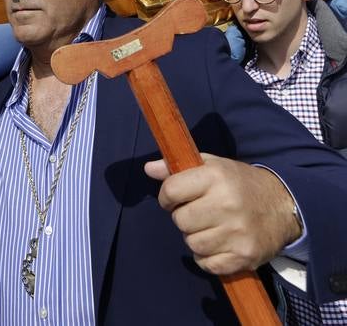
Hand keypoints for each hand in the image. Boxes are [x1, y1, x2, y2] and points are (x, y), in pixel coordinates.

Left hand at [144, 154, 299, 274]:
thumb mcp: (213, 166)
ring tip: (209, 227)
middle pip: (180, 220)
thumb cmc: (240, 183)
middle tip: (197, 212)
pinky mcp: (244, 256)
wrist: (281, 205)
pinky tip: (218, 243)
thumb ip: (179, 168)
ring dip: (195, 237)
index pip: (172, 190)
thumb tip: (149, 169)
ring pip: (192, 244)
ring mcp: (236, 233)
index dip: (167, 196)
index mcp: (216, 176)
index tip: (174, 198)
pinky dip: (207, 257)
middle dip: (183, 217)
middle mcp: (226, 204)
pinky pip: (207, 264)